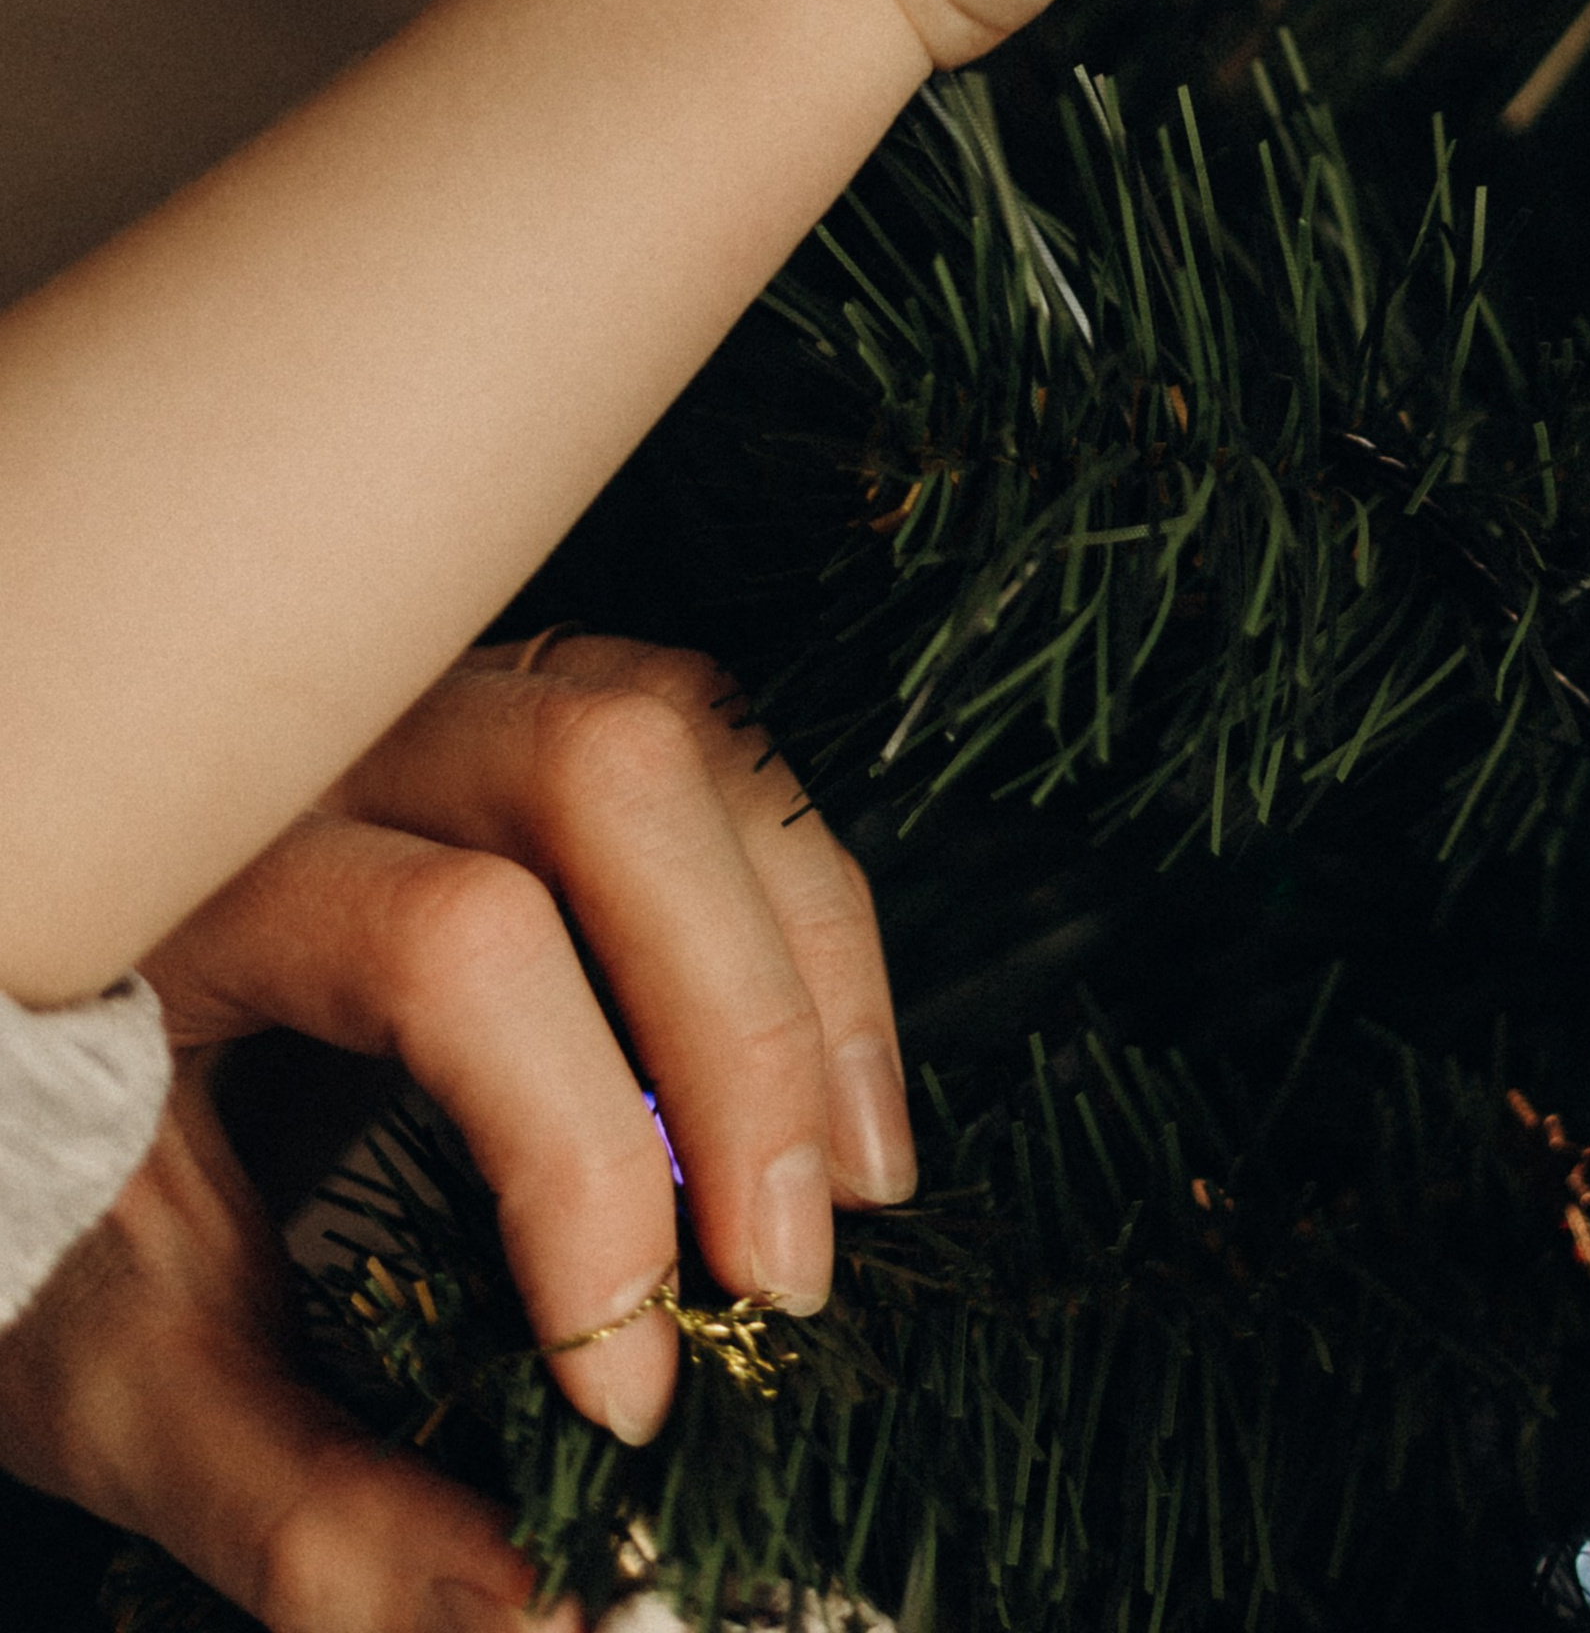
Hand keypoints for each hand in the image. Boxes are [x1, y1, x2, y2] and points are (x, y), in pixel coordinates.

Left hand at [0, 634, 908, 1629]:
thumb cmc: (31, 1207)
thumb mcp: (119, 1372)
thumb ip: (298, 1496)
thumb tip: (532, 1608)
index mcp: (202, 876)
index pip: (452, 948)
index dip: (576, 1165)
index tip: (620, 1393)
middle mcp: (331, 743)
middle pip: (604, 771)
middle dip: (736, 1031)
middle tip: (781, 1279)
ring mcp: (436, 705)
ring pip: (681, 732)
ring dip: (801, 961)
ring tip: (850, 1186)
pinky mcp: (523, 722)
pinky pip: (708, 756)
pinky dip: (803, 917)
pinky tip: (833, 1094)